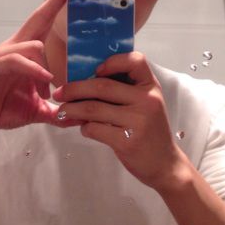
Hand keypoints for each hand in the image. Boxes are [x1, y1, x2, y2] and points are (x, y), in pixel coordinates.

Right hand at [0, 0, 81, 139]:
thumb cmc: (3, 109)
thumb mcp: (37, 109)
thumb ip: (56, 110)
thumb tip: (76, 116)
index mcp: (25, 51)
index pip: (44, 21)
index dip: (57, 1)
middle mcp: (13, 47)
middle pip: (38, 17)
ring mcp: (1, 55)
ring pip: (34, 44)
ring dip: (46, 69)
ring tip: (47, 92)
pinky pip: (18, 61)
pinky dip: (34, 70)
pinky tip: (44, 81)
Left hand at [52, 52, 187, 190]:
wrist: (164, 163)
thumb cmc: (149, 130)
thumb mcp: (145, 104)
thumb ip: (125, 91)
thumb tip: (85, 81)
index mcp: (151, 87)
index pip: (136, 61)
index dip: (113, 61)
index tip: (95, 70)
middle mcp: (147, 100)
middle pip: (102, 86)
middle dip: (75, 88)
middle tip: (60, 93)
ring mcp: (138, 121)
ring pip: (94, 108)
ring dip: (72, 109)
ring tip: (63, 111)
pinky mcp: (127, 141)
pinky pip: (95, 129)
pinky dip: (84, 128)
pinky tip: (85, 128)